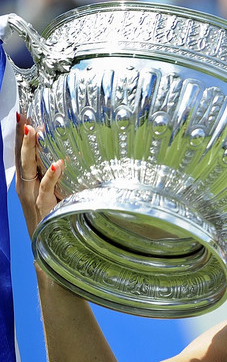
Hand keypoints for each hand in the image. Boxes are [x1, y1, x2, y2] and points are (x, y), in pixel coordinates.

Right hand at [15, 117, 64, 237]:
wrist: (48, 245)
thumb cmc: (52, 217)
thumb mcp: (53, 194)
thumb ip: (57, 179)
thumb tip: (70, 160)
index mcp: (27, 182)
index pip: (22, 155)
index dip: (21, 137)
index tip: (23, 117)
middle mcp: (26, 186)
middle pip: (22, 156)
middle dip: (22, 137)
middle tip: (26, 118)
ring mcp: (33, 195)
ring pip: (29, 168)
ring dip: (32, 149)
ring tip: (35, 131)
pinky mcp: (44, 205)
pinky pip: (47, 187)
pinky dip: (52, 175)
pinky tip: (58, 163)